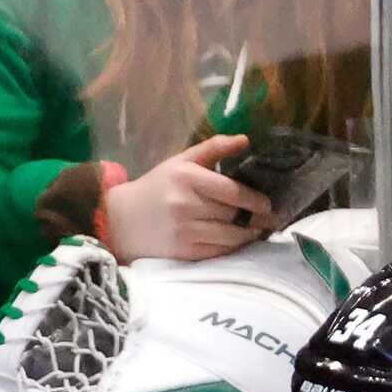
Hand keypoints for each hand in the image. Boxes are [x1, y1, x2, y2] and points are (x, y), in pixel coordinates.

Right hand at [99, 134, 275, 262]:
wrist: (120, 220)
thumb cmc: (156, 188)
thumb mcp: (180, 162)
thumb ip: (213, 148)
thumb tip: (246, 140)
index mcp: (186, 178)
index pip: (231, 191)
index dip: (254, 199)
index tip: (267, 202)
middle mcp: (185, 204)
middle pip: (234, 215)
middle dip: (257, 218)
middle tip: (270, 218)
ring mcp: (184, 231)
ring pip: (230, 236)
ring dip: (249, 235)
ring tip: (258, 230)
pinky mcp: (182, 252)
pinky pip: (218, 252)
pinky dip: (233, 248)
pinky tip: (239, 242)